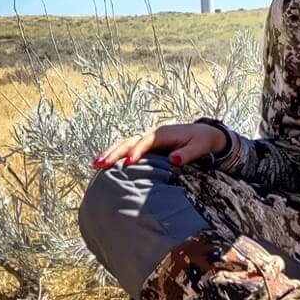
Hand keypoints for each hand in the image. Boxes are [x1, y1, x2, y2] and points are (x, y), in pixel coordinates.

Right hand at [91, 123, 227, 169]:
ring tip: (95, 164)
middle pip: (129, 141)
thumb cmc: (202, 141)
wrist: (204, 135)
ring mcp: (147, 140)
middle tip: (100, 164)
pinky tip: (104, 165)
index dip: (136, 152)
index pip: (146, 142)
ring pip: (125, 144)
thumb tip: (173, 159)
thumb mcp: (200, 147)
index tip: (127, 163)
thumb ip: (188, 153)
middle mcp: (152, 135)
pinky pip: (127, 149)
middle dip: (115, 152)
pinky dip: (115, 155)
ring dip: (110, 153)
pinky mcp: (145, 147)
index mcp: (163, 134)